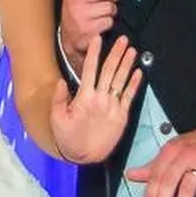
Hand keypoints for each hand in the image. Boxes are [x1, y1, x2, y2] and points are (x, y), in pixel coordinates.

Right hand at [51, 35, 141, 163]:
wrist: (85, 157)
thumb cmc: (69, 138)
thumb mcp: (56, 118)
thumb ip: (59, 98)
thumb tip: (62, 81)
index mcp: (85, 98)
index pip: (90, 69)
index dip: (94, 53)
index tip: (98, 40)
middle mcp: (101, 99)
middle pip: (110, 71)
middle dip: (116, 53)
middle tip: (123, 40)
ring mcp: (113, 107)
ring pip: (121, 80)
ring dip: (127, 64)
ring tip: (132, 50)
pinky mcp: (122, 116)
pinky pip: (130, 96)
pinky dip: (135, 83)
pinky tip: (138, 72)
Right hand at [58, 0, 120, 72]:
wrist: (69, 35)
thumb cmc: (79, 8)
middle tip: (108, 0)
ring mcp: (79, 13)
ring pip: (110, 7)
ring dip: (111, 11)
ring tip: (102, 12)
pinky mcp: (86, 28)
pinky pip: (108, 21)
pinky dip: (108, 23)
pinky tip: (99, 22)